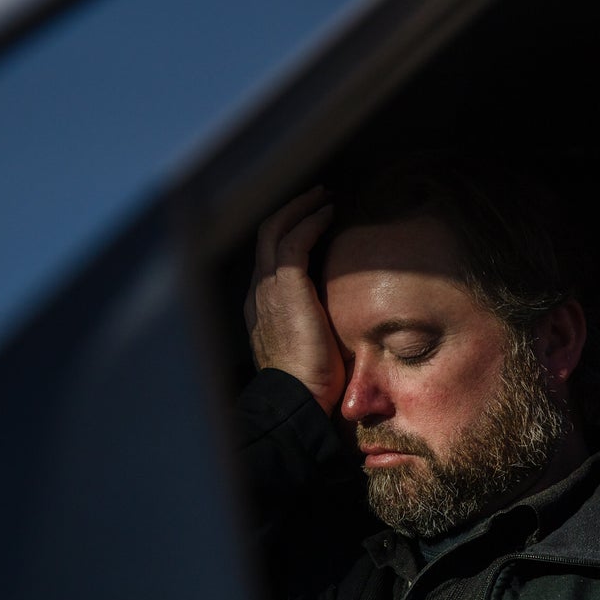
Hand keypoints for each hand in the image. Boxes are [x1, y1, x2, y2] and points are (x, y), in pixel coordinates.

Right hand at [245, 184, 343, 415]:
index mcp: (260, 309)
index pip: (268, 258)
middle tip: (319, 196)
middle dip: (291, 210)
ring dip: (301, 207)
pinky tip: (330, 213)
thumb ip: (316, 328)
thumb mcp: (311, 350)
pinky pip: (294, 241)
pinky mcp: (285, 288)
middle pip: (265, 236)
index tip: (314, 221)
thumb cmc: (312, 388)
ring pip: (275, 230)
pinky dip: (310, 221)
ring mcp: (266, 290)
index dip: (288, 233)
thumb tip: (342, 320)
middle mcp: (257, 294)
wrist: (298, 404)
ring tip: (325, 196)